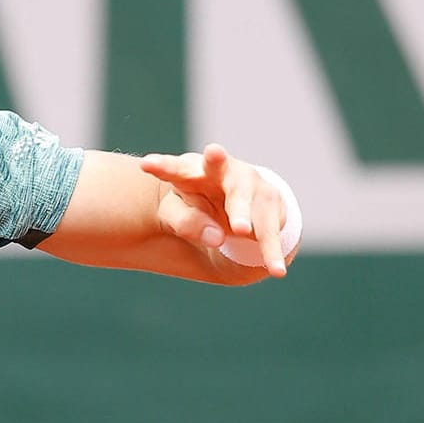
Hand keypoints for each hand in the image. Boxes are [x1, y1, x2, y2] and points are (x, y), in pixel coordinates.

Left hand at [139, 143, 292, 276]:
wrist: (233, 206)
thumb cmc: (195, 206)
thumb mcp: (178, 216)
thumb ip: (186, 224)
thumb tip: (215, 237)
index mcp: (189, 172)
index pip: (173, 168)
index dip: (161, 166)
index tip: (146, 164)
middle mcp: (221, 170)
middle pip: (217, 166)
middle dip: (216, 160)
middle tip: (213, 152)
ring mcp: (248, 183)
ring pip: (244, 198)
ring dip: (242, 213)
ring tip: (239, 229)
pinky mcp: (269, 201)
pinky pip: (269, 229)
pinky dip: (271, 250)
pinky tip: (276, 271)